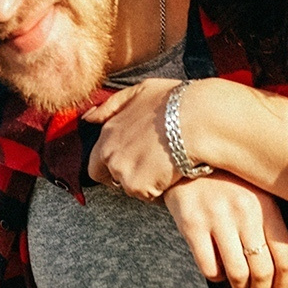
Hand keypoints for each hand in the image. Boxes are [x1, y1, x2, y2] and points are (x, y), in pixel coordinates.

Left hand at [84, 77, 187, 201]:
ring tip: (166, 167)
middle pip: (112, 178)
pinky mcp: (139, 186)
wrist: (198, 120)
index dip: (111, 168)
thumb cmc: (174, 102)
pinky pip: (148, 195)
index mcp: (108, 133)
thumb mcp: (140, 91)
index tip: (129, 166)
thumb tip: (89, 118)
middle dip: (128, 177)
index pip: (95, 162)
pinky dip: (160, 190)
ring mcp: (123, 172)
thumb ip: (111, 106)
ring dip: (146, 182)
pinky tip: (173, 174)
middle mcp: (110, 154)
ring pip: (131, 188)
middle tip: (151, 169)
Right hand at [159, 175, 287, 287]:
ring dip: (240, 287)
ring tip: (239, 285)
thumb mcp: (259, 193)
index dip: (285, 283)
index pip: (286, 256)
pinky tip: (218, 270)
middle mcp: (245, 211)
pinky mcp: (192, 225)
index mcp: (267, 205)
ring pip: (237, 274)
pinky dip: (216, 277)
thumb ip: (275, 223)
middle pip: (262, 270)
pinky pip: (209, 269)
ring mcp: (217, 218)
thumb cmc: (230, 182)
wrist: (187, 157)